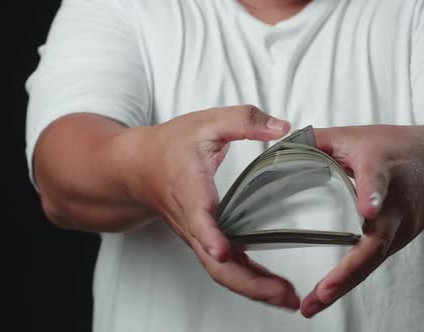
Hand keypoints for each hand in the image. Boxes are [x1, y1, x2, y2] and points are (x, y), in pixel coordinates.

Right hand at [125, 105, 300, 309]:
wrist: (135, 169)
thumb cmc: (169, 146)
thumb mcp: (206, 121)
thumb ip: (244, 120)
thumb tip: (284, 127)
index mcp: (189, 187)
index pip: (197, 216)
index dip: (209, 234)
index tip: (222, 251)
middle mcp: (191, 220)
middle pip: (214, 262)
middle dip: (248, 282)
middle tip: (284, 295)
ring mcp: (196, 236)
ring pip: (220, 272)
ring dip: (253, 289)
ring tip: (288, 300)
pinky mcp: (204, 242)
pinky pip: (225, 268)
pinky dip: (249, 282)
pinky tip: (274, 289)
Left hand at [301, 124, 423, 316]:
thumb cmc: (394, 148)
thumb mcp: (356, 135)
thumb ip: (317, 140)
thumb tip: (275, 146)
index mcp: (383, 166)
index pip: (378, 179)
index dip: (374, 193)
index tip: (368, 211)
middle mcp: (396, 203)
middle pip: (378, 239)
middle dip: (351, 268)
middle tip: (324, 290)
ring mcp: (400, 227)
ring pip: (374, 259)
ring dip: (344, 285)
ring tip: (311, 306)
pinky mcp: (398, 241)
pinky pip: (371, 262)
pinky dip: (348, 281)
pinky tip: (322, 297)